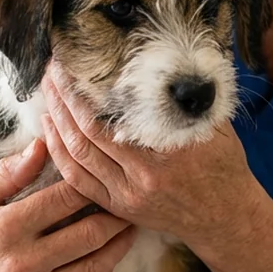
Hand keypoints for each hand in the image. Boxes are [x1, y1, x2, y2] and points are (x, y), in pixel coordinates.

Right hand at [0, 139, 137, 271]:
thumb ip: (7, 174)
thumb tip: (43, 145)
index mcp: (5, 228)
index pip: (66, 198)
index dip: (91, 184)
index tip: (104, 176)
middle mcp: (22, 264)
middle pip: (90, 233)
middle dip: (116, 215)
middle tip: (129, 204)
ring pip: (95, 268)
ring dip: (118, 247)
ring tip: (128, 231)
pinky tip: (106, 263)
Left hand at [40, 64, 266, 249]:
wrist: (225, 218)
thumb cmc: (223, 165)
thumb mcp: (215, 124)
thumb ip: (191, 96)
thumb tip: (178, 53)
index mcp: (170, 149)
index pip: (115, 111)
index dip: (86, 86)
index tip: (73, 60)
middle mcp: (145, 174)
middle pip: (88, 129)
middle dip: (64, 95)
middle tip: (53, 68)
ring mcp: (128, 194)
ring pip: (77, 153)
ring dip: (56, 118)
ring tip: (48, 90)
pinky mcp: (118, 206)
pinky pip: (77, 178)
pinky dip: (59, 151)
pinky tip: (50, 127)